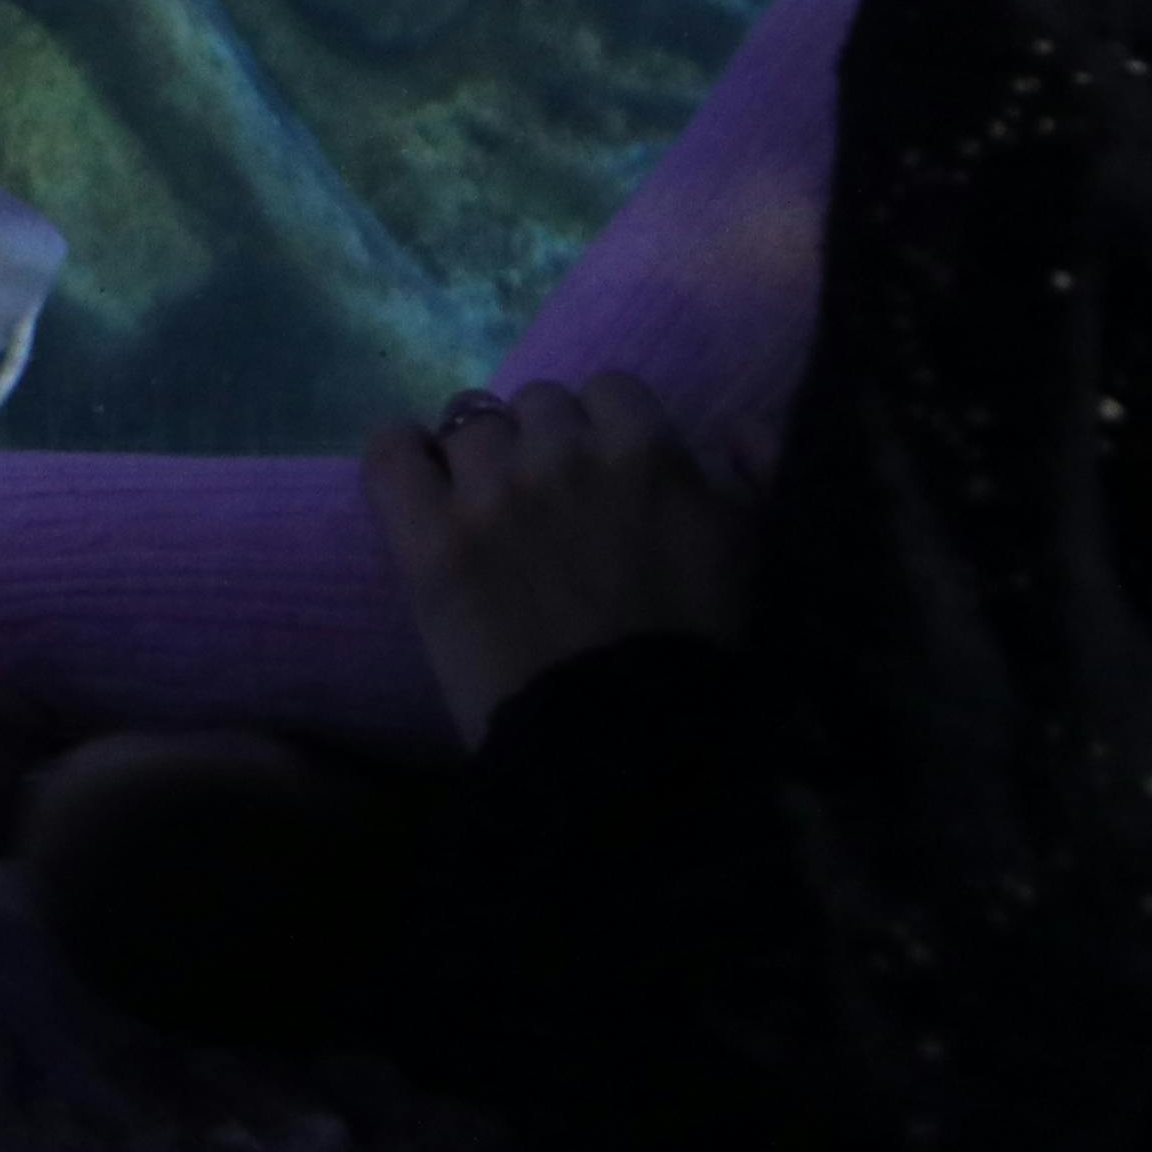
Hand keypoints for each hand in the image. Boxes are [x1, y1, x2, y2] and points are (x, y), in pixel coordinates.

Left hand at [360, 371, 747, 743]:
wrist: (625, 760)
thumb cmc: (705, 664)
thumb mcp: (760, 559)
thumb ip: (756, 473)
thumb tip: (730, 425)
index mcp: (647, 452)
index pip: (610, 392)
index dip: (606, 435)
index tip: (606, 484)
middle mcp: (563, 455)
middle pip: (538, 405)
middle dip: (546, 448)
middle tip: (552, 513)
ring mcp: (489, 493)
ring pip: (469, 425)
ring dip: (481, 462)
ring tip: (489, 518)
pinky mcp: (426, 539)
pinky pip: (390, 451)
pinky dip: (402, 457)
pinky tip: (418, 488)